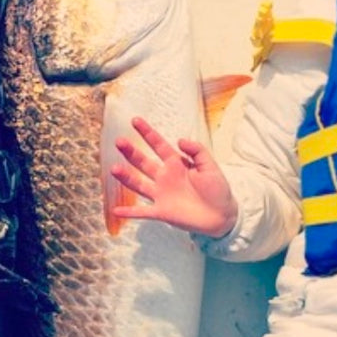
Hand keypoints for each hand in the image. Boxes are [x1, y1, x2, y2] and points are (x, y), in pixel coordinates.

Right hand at [111, 117, 238, 237]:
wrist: (222, 216)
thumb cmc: (218, 190)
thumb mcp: (210, 166)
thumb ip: (197, 151)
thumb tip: (180, 140)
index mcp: (176, 164)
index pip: (158, 145)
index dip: (147, 132)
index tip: (135, 120)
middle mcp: (165, 177)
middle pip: (143, 162)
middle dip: (131, 152)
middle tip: (119, 142)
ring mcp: (161, 195)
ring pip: (139, 184)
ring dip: (126, 177)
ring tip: (114, 169)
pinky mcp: (161, 212)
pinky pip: (142, 212)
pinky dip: (129, 212)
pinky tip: (116, 211)